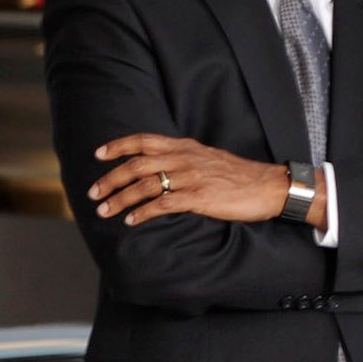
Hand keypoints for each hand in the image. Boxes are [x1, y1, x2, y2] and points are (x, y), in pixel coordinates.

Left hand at [89, 135, 300, 225]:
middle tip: (93, 192)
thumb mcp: (209, 158)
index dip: (119, 146)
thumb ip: (185, 159)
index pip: (145, 140)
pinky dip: (143, 212)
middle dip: (111, 178)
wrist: (269, 186)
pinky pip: (163, 204)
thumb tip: (162, 166)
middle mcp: (185, 158)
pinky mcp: (200, 197)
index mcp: (186, 147)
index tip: (99, 154)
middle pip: (138, 164)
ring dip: (121, 198)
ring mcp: (192, 177)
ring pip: (146, 185)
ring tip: (105, 210)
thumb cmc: (240, 176)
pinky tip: (132, 221)